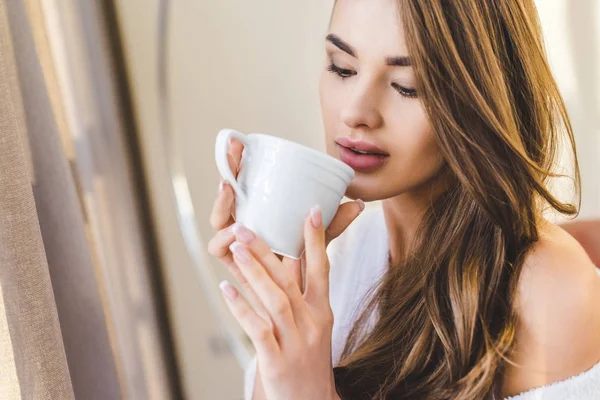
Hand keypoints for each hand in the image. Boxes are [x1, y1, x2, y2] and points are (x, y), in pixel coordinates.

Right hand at [207, 138, 363, 308]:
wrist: (295, 309)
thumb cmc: (303, 270)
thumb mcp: (318, 244)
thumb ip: (332, 225)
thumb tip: (359, 203)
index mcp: (259, 214)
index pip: (244, 183)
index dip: (239, 162)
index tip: (241, 141)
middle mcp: (243, 225)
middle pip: (227, 196)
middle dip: (227, 171)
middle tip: (235, 153)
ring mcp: (234, 244)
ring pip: (219, 221)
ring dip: (223, 205)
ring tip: (234, 193)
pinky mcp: (231, 264)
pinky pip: (219, 250)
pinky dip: (223, 242)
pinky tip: (234, 234)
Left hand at [219, 206, 349, 399]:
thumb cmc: (308, 363)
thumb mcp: (312, 328)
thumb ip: (296, 297)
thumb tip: (276, 264)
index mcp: (322, 312)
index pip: (321, 268)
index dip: (316, 239)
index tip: (312, 210)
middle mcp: (311, 323)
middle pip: (291, 279)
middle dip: (268, 250)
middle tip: (246, 226)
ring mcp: (295, 342)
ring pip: (275, 300)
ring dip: (254, 272)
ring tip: (236, 248)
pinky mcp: (277, 361)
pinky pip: (259, 330)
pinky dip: (242, 308)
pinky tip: (226, 291)